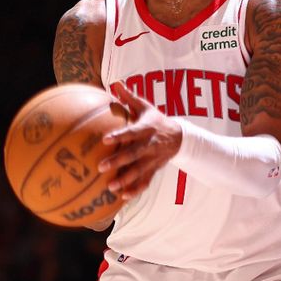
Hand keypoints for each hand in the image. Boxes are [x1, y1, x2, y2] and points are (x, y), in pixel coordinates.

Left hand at [99, 82, 181, 199]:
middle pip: (133, 155)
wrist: (179, 136)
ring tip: (111, 187)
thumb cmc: (156, 120)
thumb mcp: (145, 107)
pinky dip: (136, 190)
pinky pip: (146, 181)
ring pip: (139, 171)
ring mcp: (153, 159)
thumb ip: (129, 97)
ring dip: (126, 180)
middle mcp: (149, 145)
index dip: (119, 136)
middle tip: (101, 167)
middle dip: (118, 161)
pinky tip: (124, 197)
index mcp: (146, 129)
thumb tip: (115, 83)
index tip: (104, 140)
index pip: (131, 132)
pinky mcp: (154, 169)